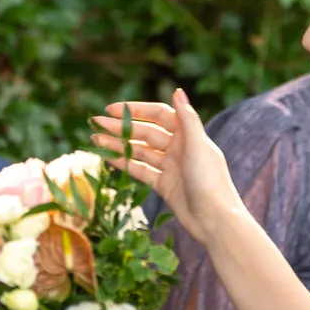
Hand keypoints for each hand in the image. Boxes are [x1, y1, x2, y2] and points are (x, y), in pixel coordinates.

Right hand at [93, 89, 242, 242]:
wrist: (214, 219)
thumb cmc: (210, 180)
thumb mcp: (198, 146)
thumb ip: (187, 119)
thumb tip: (177, 90)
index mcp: (188, 134)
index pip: (158, 115)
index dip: (136, 110)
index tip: (112, 109)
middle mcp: (178, 147)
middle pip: (144, 132)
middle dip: (120, 127)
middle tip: (95, 123)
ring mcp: (170, 166)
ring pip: (139, 151)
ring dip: (118, 145)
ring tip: (94, 140)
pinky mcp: (164, 185)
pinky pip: (140, 170)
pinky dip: (124, 164)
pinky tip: (107, 158)